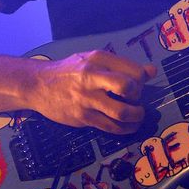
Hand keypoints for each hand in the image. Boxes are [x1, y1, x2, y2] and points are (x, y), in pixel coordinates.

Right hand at [31, 50, 155, 133]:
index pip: (133, 69)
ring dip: (136, 117)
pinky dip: (124, 129)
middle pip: (128, 87)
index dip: (142, 79)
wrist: (37, 85)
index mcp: (97, 59)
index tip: (138, 84)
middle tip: (135, 99)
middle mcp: (92, 77)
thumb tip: (152, 71)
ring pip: (121, 112)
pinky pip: (110, 127)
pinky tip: (128, 126)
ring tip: (137, 116)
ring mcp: (86, 99)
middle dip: (138, 96)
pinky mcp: (82, 117)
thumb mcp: (93, 59)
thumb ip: (121, 65)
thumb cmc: (69, 70)